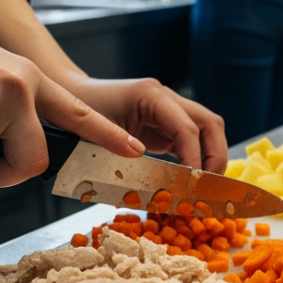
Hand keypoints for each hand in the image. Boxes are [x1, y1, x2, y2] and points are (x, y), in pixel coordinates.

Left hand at [63, 77, 228, 172]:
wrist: (67, 93)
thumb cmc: (77, 110)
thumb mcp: (96, 133)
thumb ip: (123, 154)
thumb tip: (154, 182)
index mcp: (151, 95)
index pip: (188, 128)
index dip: (195, 159)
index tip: (192, 187)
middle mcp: (166, 98)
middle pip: (210, 124)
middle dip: (215, 157)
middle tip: (208, 189)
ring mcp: (169, 109)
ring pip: (208, 130)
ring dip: (211, 159)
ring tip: (203, 188)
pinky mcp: (165, 123)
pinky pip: (193, 139)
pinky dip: (197, 159)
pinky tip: (190, 181)